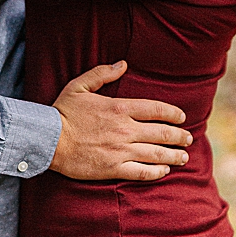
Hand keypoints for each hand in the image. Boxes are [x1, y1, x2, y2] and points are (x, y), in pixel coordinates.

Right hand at [49, 61, 192, 181]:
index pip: (157, 110)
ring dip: (174, 156)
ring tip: (183, 157)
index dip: (173, 114)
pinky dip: (156, 172)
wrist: (48, 140)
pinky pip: (142, 172)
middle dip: (180, 136)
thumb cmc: (62, 113)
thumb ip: (102, 74)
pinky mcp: (113, 168)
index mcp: (119, 108)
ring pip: (157, 154)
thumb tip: (123, 64)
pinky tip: (163, 170)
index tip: (182, 118)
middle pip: (163, 133)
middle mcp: (125, 130)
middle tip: (187, 138)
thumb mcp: (79, 86)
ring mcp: (121, 151)